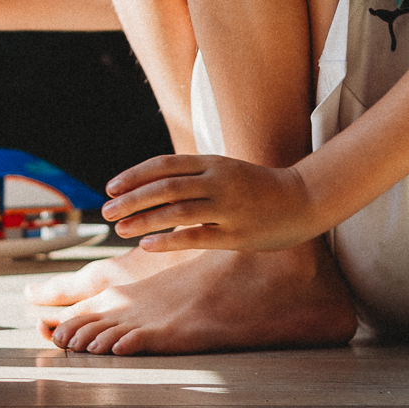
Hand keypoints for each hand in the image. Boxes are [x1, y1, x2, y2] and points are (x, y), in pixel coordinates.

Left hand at [100, 152, 321, 252]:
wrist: (303, 200)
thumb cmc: (256, 187)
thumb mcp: (223, 170)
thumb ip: (191, 176)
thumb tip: (150, 187)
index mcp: (212, 162)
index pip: (163, 164)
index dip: (133, 176)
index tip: (110, 188)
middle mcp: (218, 181)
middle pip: (164, 187)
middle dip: (131, 199)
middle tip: (105, 211)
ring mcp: (228, 208)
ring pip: (177, 212)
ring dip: (143, 220)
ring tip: (119, 229)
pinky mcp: (237, 235)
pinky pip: (196, 237)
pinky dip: (168, 240)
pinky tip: (146, 245)